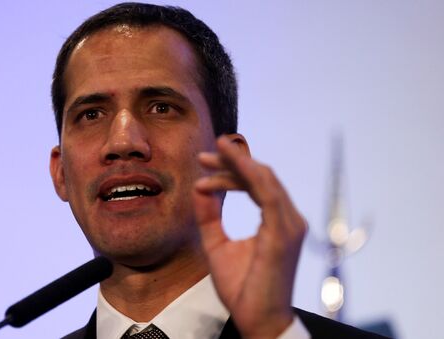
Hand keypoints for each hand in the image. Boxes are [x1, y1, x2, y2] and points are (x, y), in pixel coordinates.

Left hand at [193, 135, 306, 338]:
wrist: (257, 320)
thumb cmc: (243, 289)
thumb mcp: (217, 245)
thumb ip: (209, 217)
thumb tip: (199, 190)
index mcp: (276, 222)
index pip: (256, 184)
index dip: (231, 170)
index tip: (204, 164)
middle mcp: (288, 220)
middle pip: (260, 176)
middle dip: (231, 161)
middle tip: (203, 155)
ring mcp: (288, 226)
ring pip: (264, 180)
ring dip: (237, 164)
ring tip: (211, 155)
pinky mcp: (282, 235)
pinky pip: (267, 195)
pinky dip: (246, 176)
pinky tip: (227, 167)